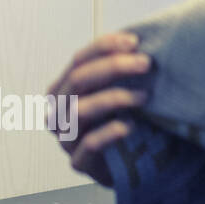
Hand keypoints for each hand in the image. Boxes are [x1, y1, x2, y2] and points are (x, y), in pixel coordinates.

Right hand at [46, 31, 151, 187]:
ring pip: (78, 111)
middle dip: (112, 67)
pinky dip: (109, 132)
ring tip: (144, 96)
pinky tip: (129, 125)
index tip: (134, 41)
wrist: (134, 163)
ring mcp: (66, 139)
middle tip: (146, 63)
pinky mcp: (80, 163)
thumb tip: (139, 40)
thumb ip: (122, 68)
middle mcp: (59, 112)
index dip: (103, 47)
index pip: (78, 61)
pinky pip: (88, 145)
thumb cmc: (125, 118)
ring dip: (113, 98)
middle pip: (77, 81)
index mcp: (65, 89)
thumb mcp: (121, 89)